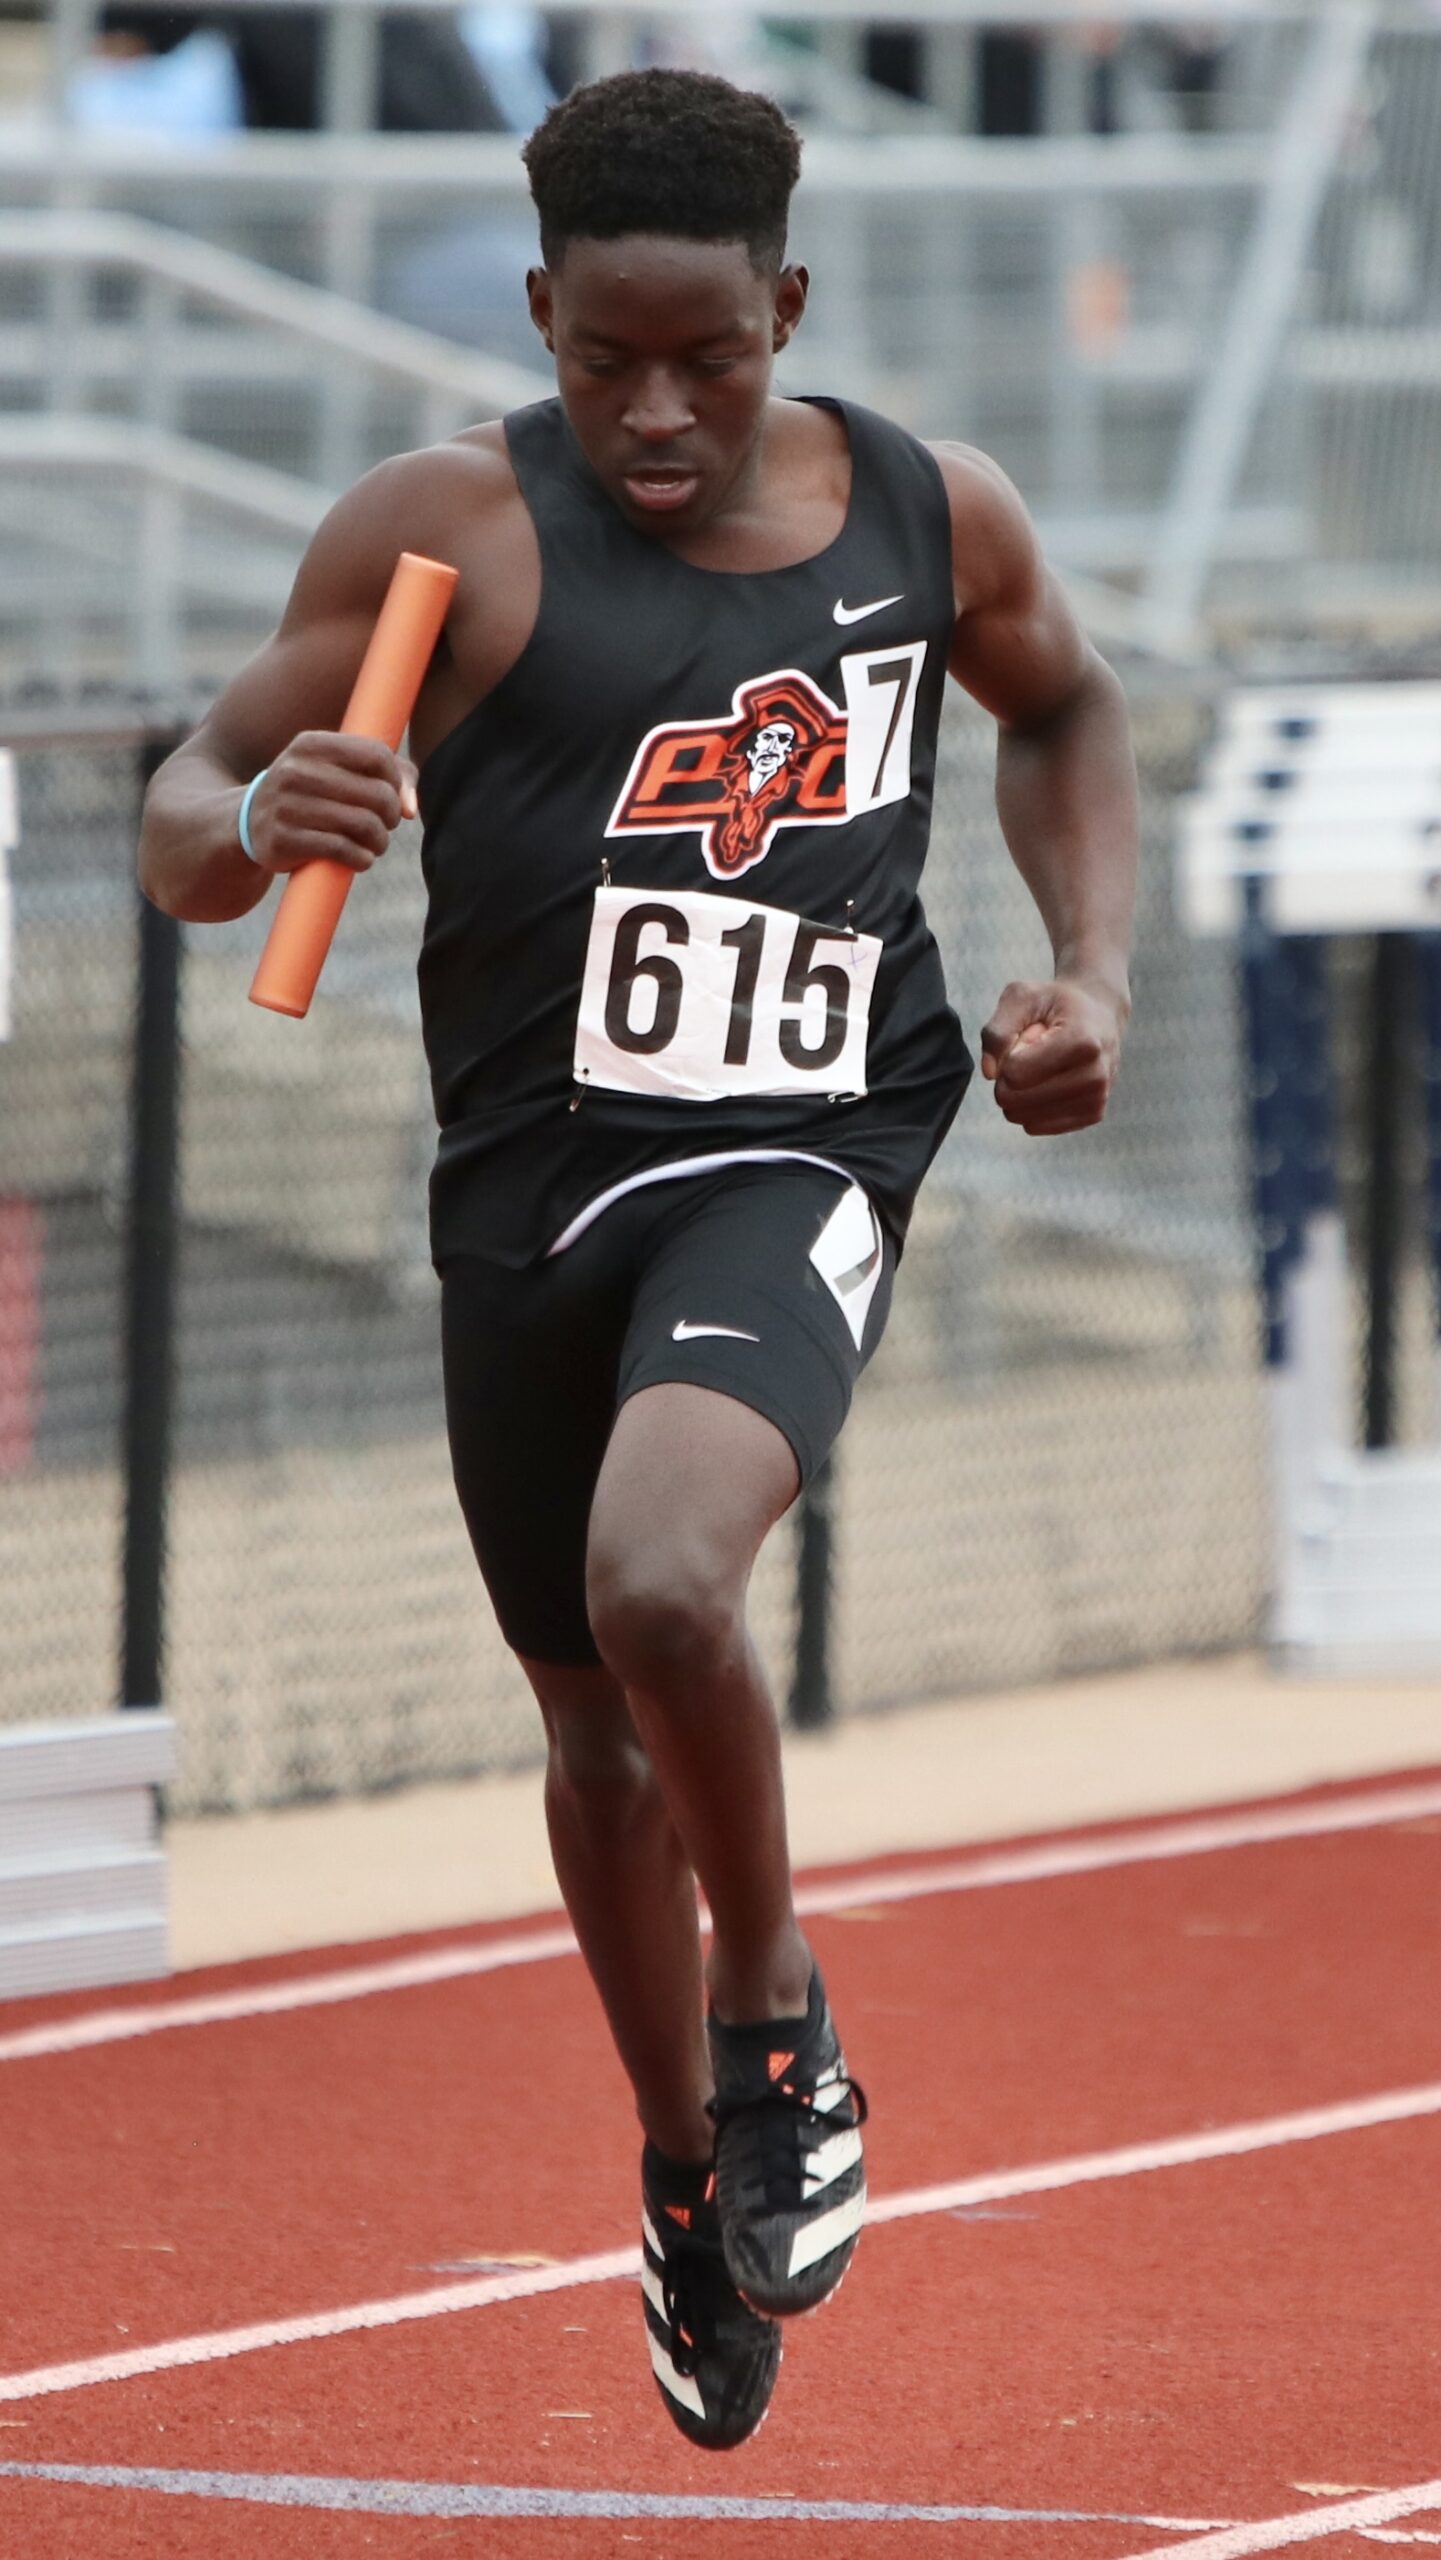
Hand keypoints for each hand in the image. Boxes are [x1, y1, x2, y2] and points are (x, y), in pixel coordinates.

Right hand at [243, 734, 418, 875]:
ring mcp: (287, 805)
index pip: (378, 755)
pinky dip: (362, 859)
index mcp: (311, 744)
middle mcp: (296, 770)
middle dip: (391, 817)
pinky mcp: (284, 839)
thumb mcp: (338, 771)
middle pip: (377, 794)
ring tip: (375, 845)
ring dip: (380, 842)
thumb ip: (390, 775)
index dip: (397, 782)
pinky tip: (360, 858)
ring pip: (364, 824)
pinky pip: (342, 850)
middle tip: (384, 826)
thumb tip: (411, 809)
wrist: (249, 823)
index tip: (391, 797)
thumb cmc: (310, 794)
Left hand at [979, 974, 1125, 1134]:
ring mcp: (1096, 1100)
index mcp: (1081, 1043)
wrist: (1100, 1014)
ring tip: (1042, 1067)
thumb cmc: (1057, 1003)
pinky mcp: (1092, 1115)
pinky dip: (1031, 1107)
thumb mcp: (1022, 997)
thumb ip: (996, 1031)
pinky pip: (1036, 1126)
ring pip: (1024, 1118)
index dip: (1007, 1057)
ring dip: (1020, 1094)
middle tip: (1031, 1054)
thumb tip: (990, 1074)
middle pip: (1016, 1100)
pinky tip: (1049, 1083)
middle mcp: (1095, 1076)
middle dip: (1009, 1079)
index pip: (1014, 1073)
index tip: (1026, 1038)